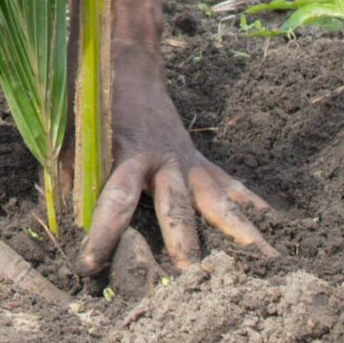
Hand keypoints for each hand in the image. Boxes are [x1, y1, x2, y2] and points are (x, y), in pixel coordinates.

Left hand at [79, 42, 272, 276]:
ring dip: (241, 236)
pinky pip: (233, 188)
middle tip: (194, 282)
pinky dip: (256, 210)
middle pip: (176, 209)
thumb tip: (61, 220)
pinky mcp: (202, 163)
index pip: (114, 199)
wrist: (125, 60)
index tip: (91, 265)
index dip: (103, 233)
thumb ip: (69, 173)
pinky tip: (282, 236)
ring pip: (218, 203)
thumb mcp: (73, 132)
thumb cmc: (92, 102)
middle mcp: (162, 162)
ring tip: (267, 268)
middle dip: (184, 246)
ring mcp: (188, 163)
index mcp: (125, 154)